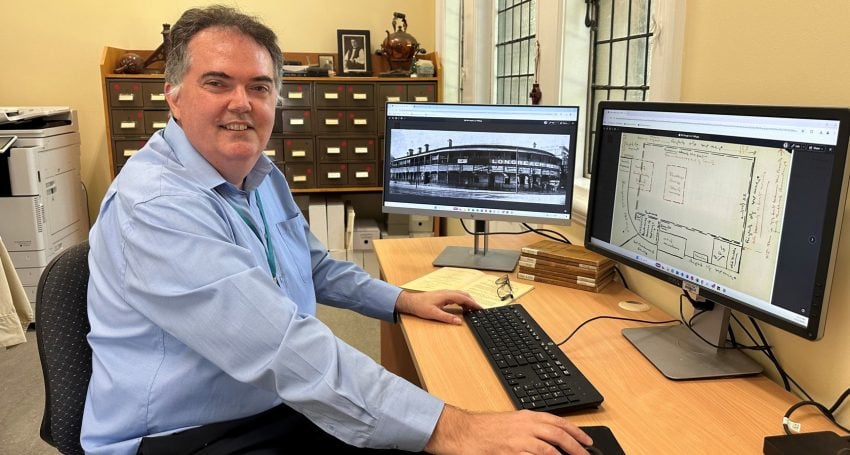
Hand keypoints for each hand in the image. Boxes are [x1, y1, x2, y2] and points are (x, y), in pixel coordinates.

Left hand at [395, 290, 479, 324]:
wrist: (410, 302)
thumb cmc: (420, 306)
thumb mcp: (434, 314)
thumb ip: (447, 317)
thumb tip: (458, 321)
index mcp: (446, 295)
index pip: (464, 298)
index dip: (473, 303)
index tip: (480, 308)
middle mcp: (447, 293)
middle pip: (464, 295)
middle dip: (472, 302)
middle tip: (478, 310)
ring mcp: (444, 293)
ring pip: (460, 295)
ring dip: (467, 301)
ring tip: (472, 309)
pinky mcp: (442, 296)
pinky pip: (455, 297)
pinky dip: (462, 301)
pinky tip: (461, 307)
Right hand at [425, 405, 592, 453]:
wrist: (464, 432)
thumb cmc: (486, 428)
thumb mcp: (513, 421)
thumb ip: (532, 426)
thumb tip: (553, 435)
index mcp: (528, 416)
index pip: (558, 422)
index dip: (576, 431)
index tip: (587, 441)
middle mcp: (525, 426)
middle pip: (557, 435)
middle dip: (575, 446)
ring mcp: (518, 441)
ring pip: (548, 449)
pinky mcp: (510, 453)